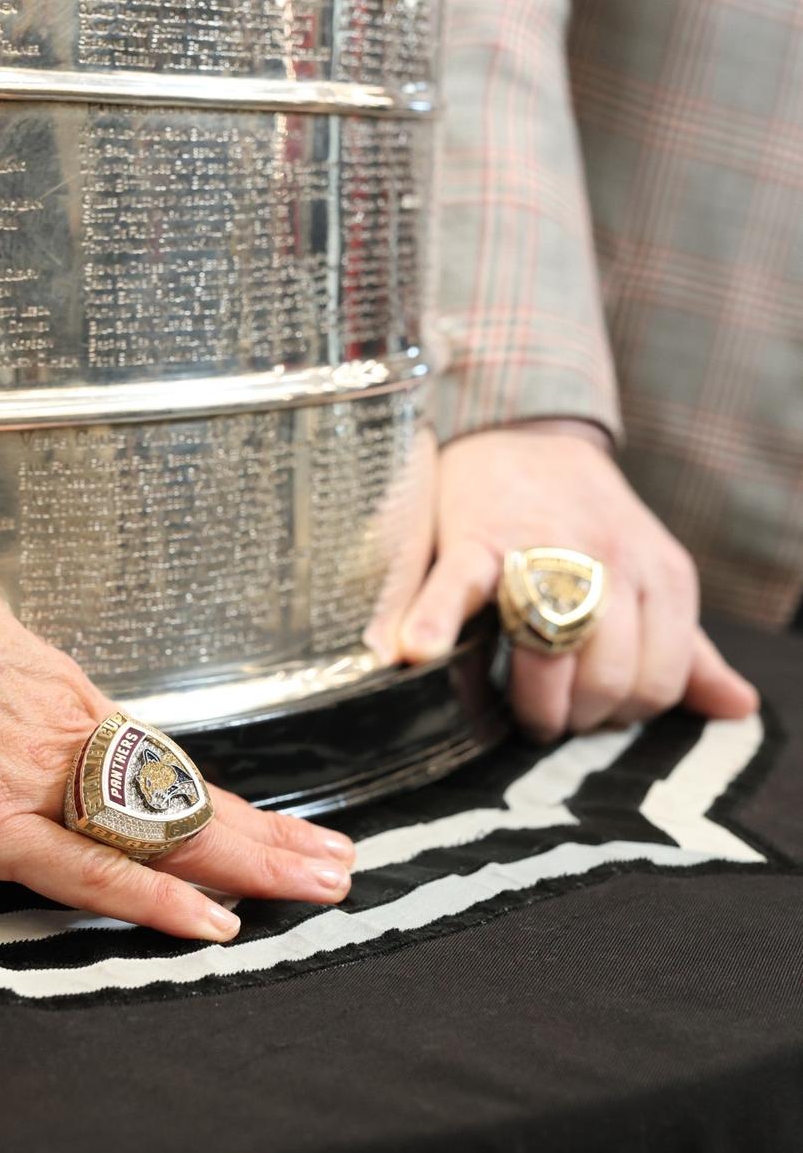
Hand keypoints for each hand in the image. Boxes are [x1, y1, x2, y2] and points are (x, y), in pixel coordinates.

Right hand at [0, 563, 354, 937]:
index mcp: (58, 701)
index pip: (165, 767)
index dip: (229, 801)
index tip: (283, 822)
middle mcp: (66, 739)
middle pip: (187, 798)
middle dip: (271, 835)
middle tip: (338, 862)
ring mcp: (34, 783)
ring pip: (163, 831)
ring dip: (250, 861)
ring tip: (317, 884)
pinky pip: (87, 871)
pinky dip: (154, 899)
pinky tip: (210, 919)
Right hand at [369, 424, 757, 739]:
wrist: (522, 437)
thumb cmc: (584, 526)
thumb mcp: (651, 580)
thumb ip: (690, 650)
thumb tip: (739, 709)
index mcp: (661, 575)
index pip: (659, 681)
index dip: (620, 712)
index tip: (588, 709)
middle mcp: (613, 561)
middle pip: (609, 679)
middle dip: (574, 715)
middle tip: (546, 713)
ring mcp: (545, 549)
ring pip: (552, 653)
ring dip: (530, 701)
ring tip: (503, 706)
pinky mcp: (477, 538)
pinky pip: (459, 589)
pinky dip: (434, 623)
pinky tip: (414, 652)